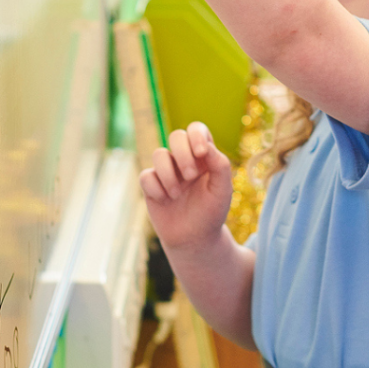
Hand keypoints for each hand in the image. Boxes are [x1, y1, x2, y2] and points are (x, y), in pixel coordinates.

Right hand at [140, 122, 232, 252]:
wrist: (195, 238)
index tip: (202, 153)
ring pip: (159, 154)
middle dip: (182, 154)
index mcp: (204, 156)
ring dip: (169, 174)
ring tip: (178, 193)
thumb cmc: (212, 211)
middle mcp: (184, 159)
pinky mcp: (151, 185)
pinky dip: (156, 188)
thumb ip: (220, 164)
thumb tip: (205, 146)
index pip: (197, 129)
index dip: (196, 135)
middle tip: (191, 176)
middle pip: (176, 135)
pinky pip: (146, 175)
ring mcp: (166, 171)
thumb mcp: (223, 189)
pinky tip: (165, 200)